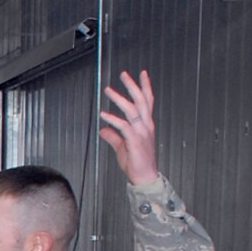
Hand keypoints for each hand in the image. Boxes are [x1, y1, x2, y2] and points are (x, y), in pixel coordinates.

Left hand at [98, 69, 159, 184]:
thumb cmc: (136, 162)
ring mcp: (142, 132)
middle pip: (141, 100)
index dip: (145, 86)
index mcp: (146, 125)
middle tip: (124, 74)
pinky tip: (104, 114)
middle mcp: (146, 126)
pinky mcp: (135, 141)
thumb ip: (114, 137)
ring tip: (108, 90)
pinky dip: (113, 119)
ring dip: (119, 98)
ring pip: (132, 110)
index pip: (147, 101)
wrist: (144, 177)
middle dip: (133, 86)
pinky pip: (124, 126)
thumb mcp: (122, 146)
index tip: (142, 73)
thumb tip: (103, 129)